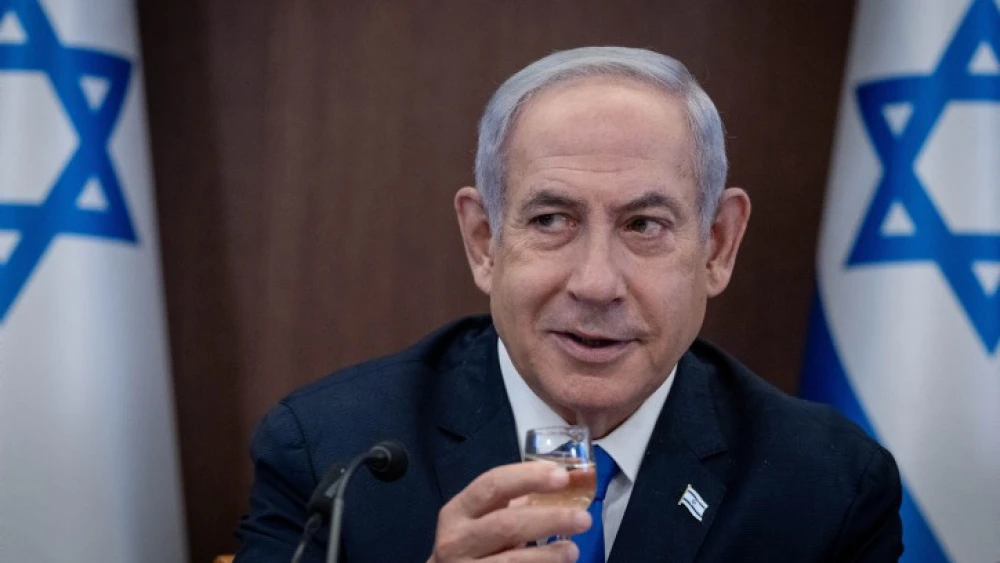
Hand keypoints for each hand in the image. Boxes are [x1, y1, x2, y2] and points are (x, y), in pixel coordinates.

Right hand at [428, 462, 591, 561]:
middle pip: (506, 524)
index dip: (528, 478)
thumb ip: (518, 502)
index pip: (492, 485)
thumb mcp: (485, 518)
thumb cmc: (473, 543)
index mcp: (458, 510)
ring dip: (548, 555)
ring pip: (511, 560)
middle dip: (549, 519)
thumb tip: (568, 482)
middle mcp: (455, 540)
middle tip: (583, 518)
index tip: (562, 477)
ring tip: (573, 550)